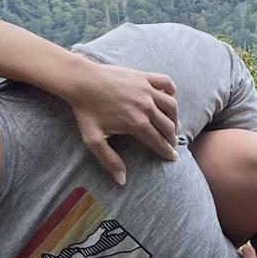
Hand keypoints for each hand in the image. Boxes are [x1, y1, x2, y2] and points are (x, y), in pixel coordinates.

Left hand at [68, 62, 178, 184]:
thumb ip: (109, 160)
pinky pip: (166, 83)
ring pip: (171, 106)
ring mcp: (147, 90)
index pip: (159, 142)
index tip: (173, 158)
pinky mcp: (144, 76)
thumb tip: (121, 181)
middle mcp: (146, 107)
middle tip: (171, 144)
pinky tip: (169, 98)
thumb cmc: (86, 111)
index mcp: (137, 124)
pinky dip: (171, 91)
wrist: (81, 81)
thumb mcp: (94, 140)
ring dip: (175, 117)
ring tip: (173, 124)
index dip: (167, 152)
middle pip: (168, 126)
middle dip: (172, 138)